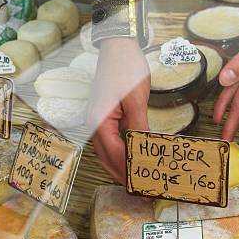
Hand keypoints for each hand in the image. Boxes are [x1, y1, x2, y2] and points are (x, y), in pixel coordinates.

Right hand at [89, 37, 149, 183]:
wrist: (118, 46)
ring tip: (138, 181)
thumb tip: (143, 151)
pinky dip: (124, 153)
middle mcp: (95, 124)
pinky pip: (114, 141)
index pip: (115, 155)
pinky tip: (135, 159)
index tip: (142, 186)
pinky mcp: (107, 116)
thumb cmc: (126, 68)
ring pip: (109, 152)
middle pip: (108, 158)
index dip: (129, 172)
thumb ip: (138, 127)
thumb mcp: (135, 99)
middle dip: (123, 176)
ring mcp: (99, 120)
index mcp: (99, 121)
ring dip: (122, 167)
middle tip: (141, 192)